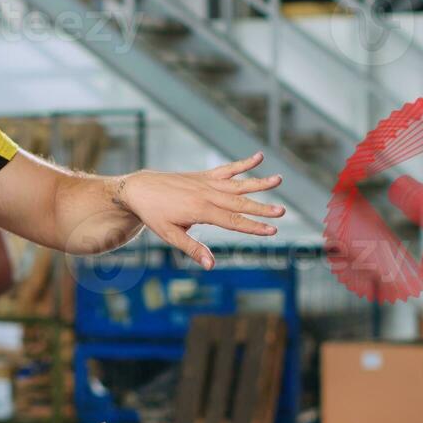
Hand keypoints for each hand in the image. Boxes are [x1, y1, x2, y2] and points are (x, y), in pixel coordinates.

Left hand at [116, 152, 283, 268]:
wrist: (140, 189)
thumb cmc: (154, 215)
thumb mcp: (170, 235)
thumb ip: (193, 248)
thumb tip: (211, 265)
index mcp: (200, 210)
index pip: (233, 221)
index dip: (253, 227)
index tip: (272, 230)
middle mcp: (207, 194)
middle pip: (240, 203)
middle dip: (262, 208)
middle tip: (282, 212)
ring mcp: (207, 183)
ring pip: (238, 184)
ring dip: (259, 183)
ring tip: (279, 179)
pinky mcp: (204, 176)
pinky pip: (227, 169)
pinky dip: (243, 163)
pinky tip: (258, 157)